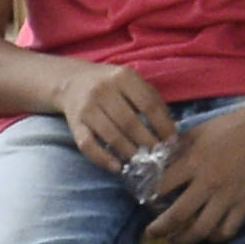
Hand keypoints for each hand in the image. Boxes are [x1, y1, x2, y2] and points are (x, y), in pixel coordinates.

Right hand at [52, 61, 175, 173]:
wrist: (72, 82)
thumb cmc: (111, 85)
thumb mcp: (131, 82)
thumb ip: (151, 100)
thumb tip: (171, 130)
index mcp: (122, 77)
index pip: (148, 104)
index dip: (163, 125)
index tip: (172, 140)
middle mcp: (103, 90)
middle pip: (130, 122)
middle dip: (148, 142)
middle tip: (158, 155)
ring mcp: (87, 107)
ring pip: (111, 135)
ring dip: (129, 152)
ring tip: (142, 162)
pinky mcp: (75, 123)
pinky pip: (88, 145)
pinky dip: (103, 159)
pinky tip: (117, 167)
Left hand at [141, 99, 244, 243]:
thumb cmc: (232, 125)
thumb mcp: (198, 130)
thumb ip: (178, 147)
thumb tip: (158, 158)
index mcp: (194, 162)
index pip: (162, 186)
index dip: (147, 196)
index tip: (141, 201)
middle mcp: (208, 183)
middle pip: (177, 215)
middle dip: (159, 228)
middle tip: (150, 233)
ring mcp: (228, 196)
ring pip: (202, 229)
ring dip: (184, 239)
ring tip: (175, 241)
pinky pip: (228, 229)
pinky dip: (216, 237)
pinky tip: (207, 235)